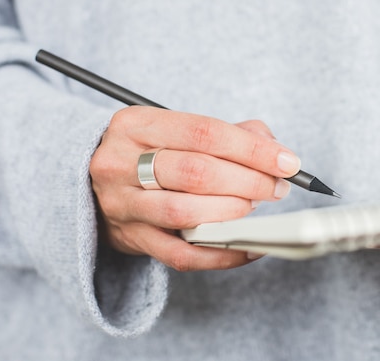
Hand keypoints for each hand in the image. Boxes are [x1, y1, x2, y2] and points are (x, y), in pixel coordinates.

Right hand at [90, 106, 301, 270]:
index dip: (252, 149)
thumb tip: (275, 150)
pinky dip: (221, 255)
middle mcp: (121, 163)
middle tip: (275, 187)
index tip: (286, 162)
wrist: (93, 184)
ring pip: (186, 213)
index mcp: (137, 124)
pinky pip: (181, 254)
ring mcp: (122, 204)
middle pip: (197, 173)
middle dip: (249, 181)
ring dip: (233, 212)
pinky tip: (248, 247)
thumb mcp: (178, 129)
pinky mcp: (130, 239)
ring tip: (254, 206)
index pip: (204, 133)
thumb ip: (230, 132)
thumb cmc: (151, 153)